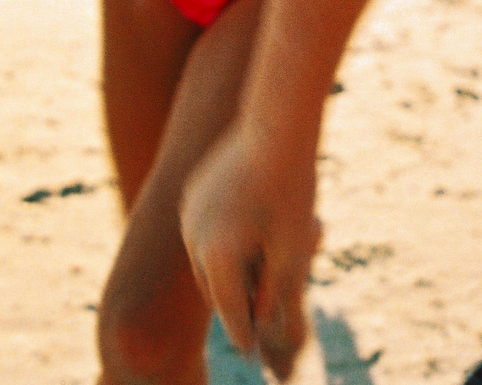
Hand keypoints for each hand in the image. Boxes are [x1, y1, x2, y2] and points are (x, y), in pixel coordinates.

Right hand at [182, 125, 322, 379]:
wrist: (277, 126)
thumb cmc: (292, 190)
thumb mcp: (292, 249)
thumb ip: (274, 290)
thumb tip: (260, 324)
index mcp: (218, 257)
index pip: (231, 311)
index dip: (244, 335)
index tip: (252, 355)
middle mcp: (193, 236)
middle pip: (214, 287)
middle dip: (233, 304)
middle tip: (251, 324)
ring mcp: (189, 212)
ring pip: (206, 259)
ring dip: (224, 272)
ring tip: (247, 281)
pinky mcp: (192, 193)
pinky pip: (203, 230)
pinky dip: (219, 243)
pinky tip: (241, 238)